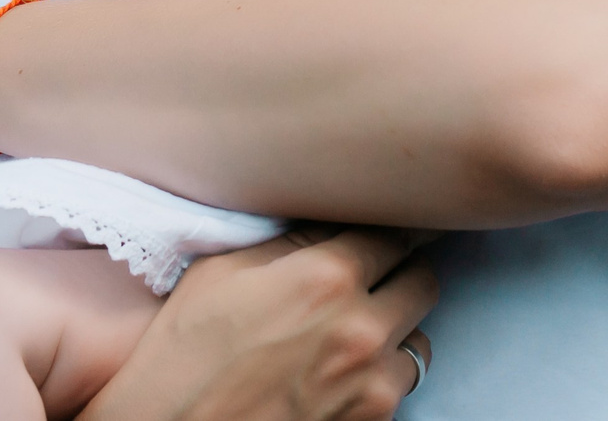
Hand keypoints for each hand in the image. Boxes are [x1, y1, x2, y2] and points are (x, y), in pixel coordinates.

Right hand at [80, 227, 437, 420]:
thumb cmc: (185, 353)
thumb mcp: (223, 270)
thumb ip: (289, 240)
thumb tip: (330, 221)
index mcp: (326, 278)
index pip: (394, 232)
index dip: (385, 229)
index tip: (380, 232)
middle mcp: (362, 329)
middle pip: (422, 280)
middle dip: (399, 274)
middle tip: (371, 277)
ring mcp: (372, 384)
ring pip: (420, 340)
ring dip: (395, 331)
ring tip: (351, 333)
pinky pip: (400, 387)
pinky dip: (381, 376)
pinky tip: (341, 373)